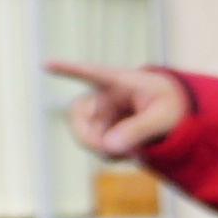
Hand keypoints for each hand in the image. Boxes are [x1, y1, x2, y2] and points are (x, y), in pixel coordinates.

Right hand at [49, 58, 190, 158]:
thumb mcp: (165, 117)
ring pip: (83, 134)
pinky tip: (129, 152)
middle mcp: (102, 94)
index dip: (68, 69)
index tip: (45, 63)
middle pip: (76, 115)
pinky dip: (110, 153)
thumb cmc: (170, 104)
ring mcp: (98, 111)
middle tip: (110, 154)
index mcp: (120, 80)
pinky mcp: (100, 127)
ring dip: (103, 149)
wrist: (172, 112)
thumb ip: (139, 130)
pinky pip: (95, 145)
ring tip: (133, 152)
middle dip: (88, 139)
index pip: (92, 74)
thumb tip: (107, 147)